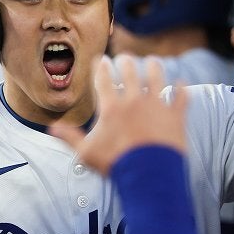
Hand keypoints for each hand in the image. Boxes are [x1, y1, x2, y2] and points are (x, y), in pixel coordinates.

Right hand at [50, 56, 188, 174]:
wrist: (149, 175)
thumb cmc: (116, 164)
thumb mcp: (87, 152)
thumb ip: (69, 137)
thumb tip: (51, 128)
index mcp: (112, 107)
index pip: (103, 79)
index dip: (100, 66)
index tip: (100, 58)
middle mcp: (134, 100)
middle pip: (130, 71)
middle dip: (125, 61)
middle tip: (124, 57)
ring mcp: (157, 106)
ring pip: (157, 77)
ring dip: (154, 66)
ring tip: (152, 61)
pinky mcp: (175, 116)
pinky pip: (181, 96)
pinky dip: (182, 89)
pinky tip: (182, 83)